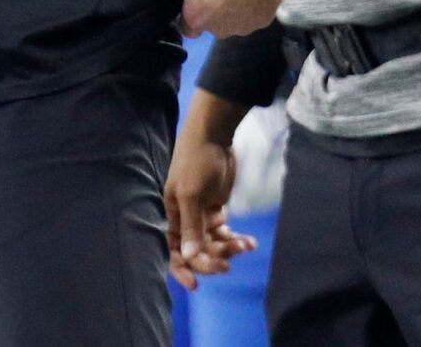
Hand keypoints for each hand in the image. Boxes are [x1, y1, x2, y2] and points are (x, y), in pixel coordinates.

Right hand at [165, 101, 257, 289]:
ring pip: (213, 244)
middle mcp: (184, 219)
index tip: (195, 285)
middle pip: (195, 251)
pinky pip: (225, 233)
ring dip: (228, 249)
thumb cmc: (196, 161)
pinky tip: (250, 242)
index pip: (172, 249)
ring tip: (246, 245)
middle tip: (228, 263)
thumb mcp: (191, 193)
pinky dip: (237, 239)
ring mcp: (201, 216)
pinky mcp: (216, 210)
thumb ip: (190, 225)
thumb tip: (187, 255)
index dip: (181, 269)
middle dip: (210, 259)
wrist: (215, 135)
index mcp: (171, 215)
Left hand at [181, 0, 287, 37]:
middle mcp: (219, 29)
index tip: (196, 2)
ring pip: (236, 21)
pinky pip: (256, 15)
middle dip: (216, 9)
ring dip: (237, 8)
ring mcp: (243, 27)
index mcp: (196, 16)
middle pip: (214, 25)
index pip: (188, 28)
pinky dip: (256, 4)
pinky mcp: (264, 20)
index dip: (192, 14)